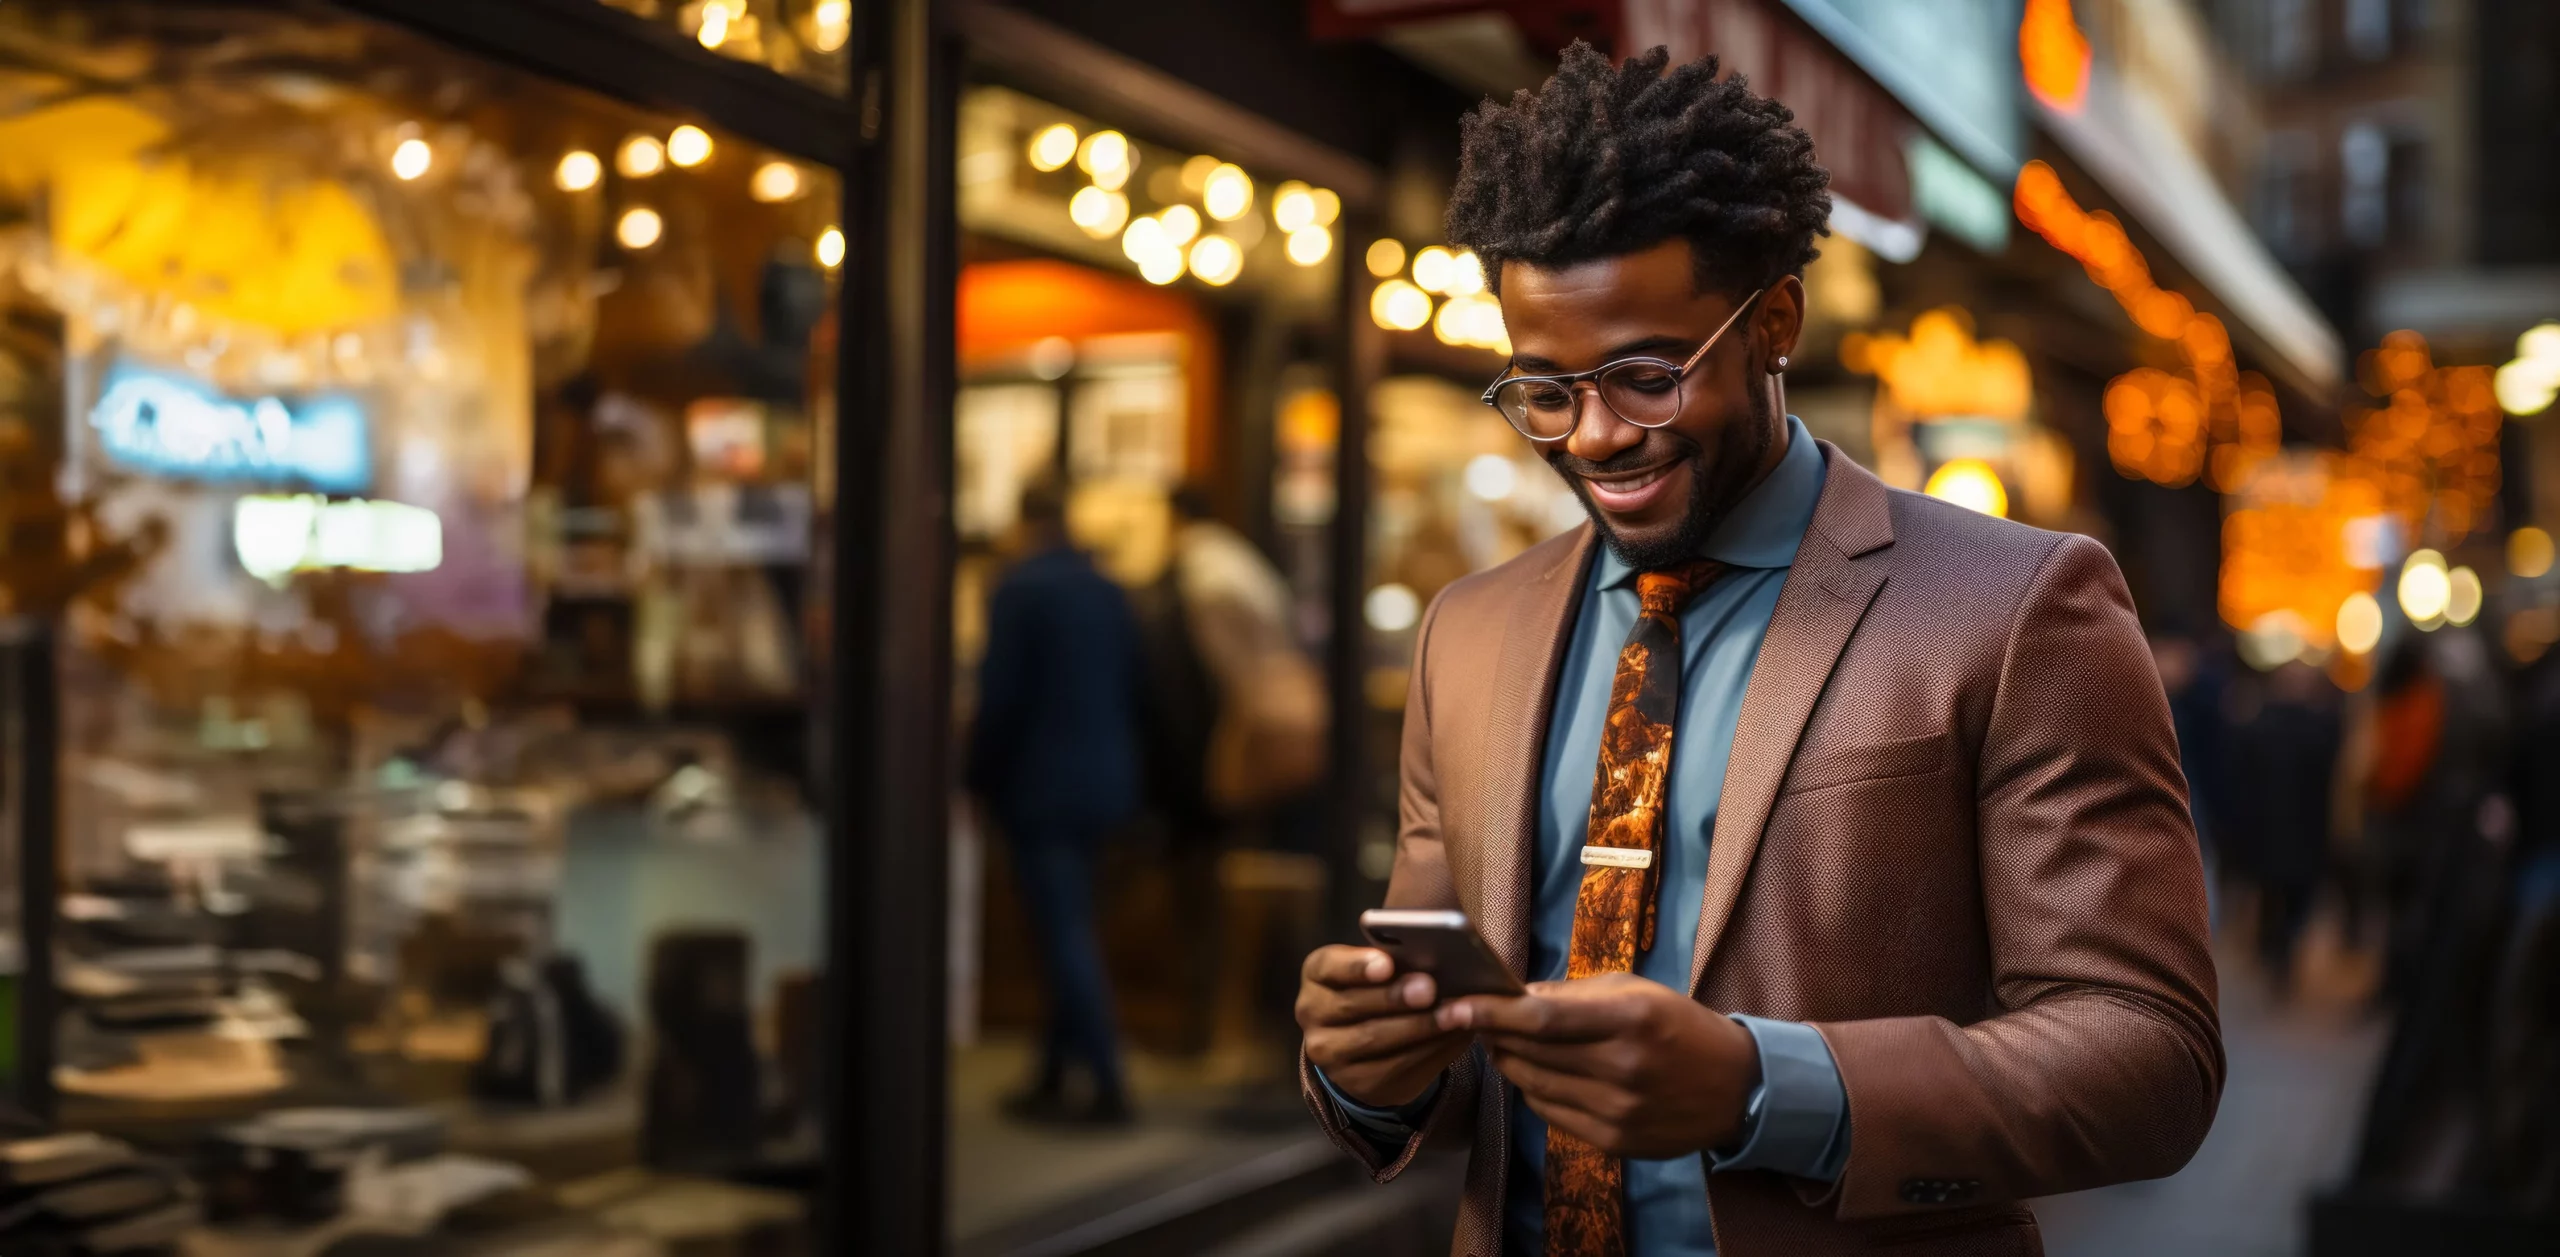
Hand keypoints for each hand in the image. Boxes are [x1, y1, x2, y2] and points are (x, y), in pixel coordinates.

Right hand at [1297, 945, 1471, 1109]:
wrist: (1368, 1043)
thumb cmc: (1380, 988)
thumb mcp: (1380, 968)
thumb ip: (1398, 961)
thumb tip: (1437, 958)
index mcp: (1318, 974)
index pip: (1329, 966)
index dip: (1357, 965)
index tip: (1387, 964)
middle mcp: (1312, 1012)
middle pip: (1352, 1005)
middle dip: (1395, 997)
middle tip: (1430, 988)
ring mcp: (1329, 1052)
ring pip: (1373, 1039)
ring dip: (1419, 1026)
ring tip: (1455, 1014)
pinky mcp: (1355, 1082)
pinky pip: (1393, 1067)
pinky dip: (1429, 1050)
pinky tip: (1453, 1037)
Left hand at [1440, 973, 1757, 1158]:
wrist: (1735, 1087)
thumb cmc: (1678, 1026)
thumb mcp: (1634, 991)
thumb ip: (1571, 995)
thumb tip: (1514, 995)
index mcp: (1628, 1019)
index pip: (1541, 1019)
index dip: (1492, 1013)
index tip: (1456, 1006)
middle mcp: (1622, 1067)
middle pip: (1530, 1053)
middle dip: (1491, 1034)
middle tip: (1468, 1018)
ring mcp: (1617, 1110)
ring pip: (1533, 1085)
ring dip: (1508, 1062)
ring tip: (1501, 1042)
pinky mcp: (1613, 1141)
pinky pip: (1550, 1112)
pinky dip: (1533, 1090)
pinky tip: (1537, 1073)